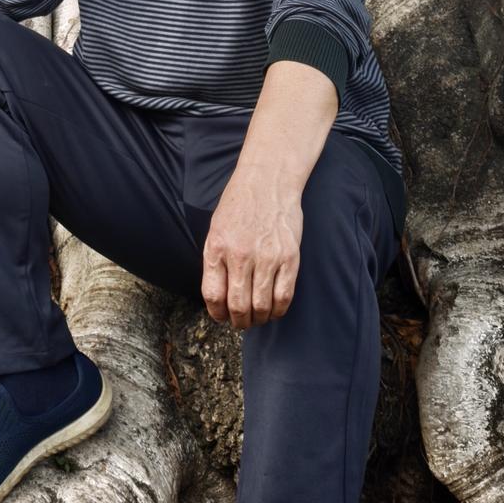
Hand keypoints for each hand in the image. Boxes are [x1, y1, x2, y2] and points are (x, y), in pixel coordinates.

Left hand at [200, 167, 302, 328]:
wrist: (268, 181)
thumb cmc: (239, 205)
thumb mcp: (216, 229)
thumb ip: (215, 261)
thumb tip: (218, 296)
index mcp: (218, 247)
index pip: (214, 295)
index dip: (217, 313)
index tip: (221, 316)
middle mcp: (241, 254)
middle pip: (238, 306)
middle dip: (239, 321)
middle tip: (241, 322)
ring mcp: (267, 257)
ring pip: (262, 306)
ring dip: (258, 318)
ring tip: (257, 317)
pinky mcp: (289, 257)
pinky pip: (284, 296)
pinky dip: (278, 310)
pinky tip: (274, 309)